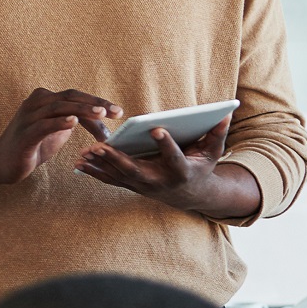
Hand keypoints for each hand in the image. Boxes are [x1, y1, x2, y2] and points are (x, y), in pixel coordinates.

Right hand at [0, 88, 119, 184]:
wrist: (1, 162)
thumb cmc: (32, 145)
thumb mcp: (59, 131)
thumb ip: (76, 120)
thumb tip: (102, 120)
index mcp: (45, 99)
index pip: (76, 96)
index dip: (97, 103)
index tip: (118, 112)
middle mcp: (36, 103)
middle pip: (70, 97)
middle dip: (95, 104)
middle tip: (116, 111)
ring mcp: (29, 117)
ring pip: (59, 108)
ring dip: (81, 110)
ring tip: (100, 114)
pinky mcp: (25, 133)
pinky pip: (44, 125)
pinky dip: (59, 122)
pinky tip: (73, 122)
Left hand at [76, 117, 242, 210]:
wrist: (189, 194)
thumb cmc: (200, 167)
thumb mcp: (213, 153)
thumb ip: (217, 134)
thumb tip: (227, 113)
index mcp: (180, 171)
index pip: (174, 156)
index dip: (166, 143)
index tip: (157, 128)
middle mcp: (160, 182)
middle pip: (136, 170)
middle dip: (118, 159)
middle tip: (101, 146)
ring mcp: (144, 187)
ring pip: (120, 176)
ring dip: (101, 165)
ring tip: (85, 152)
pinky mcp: (133, 186)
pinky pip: (112, 180)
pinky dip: (95, 172)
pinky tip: (79, 164)